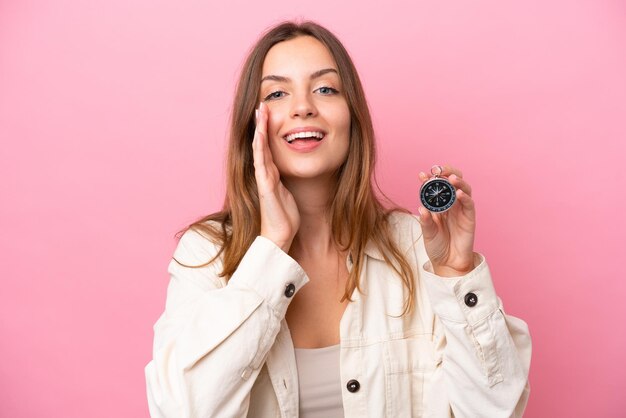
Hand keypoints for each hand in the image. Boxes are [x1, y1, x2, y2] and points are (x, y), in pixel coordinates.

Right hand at [252, 102, 299, 251]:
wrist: (280, 234)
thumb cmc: (286, 215)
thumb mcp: (291, 191)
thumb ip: (291, 178)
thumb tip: (299, 167)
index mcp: (272, 172)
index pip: (268, 145)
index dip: (268, 128)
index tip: (270, 111)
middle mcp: (265, 172)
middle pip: (262, 142)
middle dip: (261, 123)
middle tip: (262, 103)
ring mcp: (263, 178)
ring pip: (259, 148)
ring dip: (259, 130)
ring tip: (259, 112)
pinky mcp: (265, 186)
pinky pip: (261, 163)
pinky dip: (260, 148)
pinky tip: (259, 135)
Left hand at [417, 165, 475, 276]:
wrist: (448, 263)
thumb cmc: (437, 246)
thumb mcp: (427, 233)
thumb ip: (425, 221)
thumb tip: (421, 208)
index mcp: (439, 204)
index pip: (436, 186)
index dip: (430, 178)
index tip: (422, 174)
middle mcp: (451, 203)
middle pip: (453, 181)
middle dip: (446, 172)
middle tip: (438, 170)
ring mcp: (461, 209)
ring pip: (463, 188)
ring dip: (458, 181)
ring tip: (451, 178)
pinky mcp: (470, 217)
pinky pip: (469, 203)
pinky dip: (465, 197)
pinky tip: (458, 193)